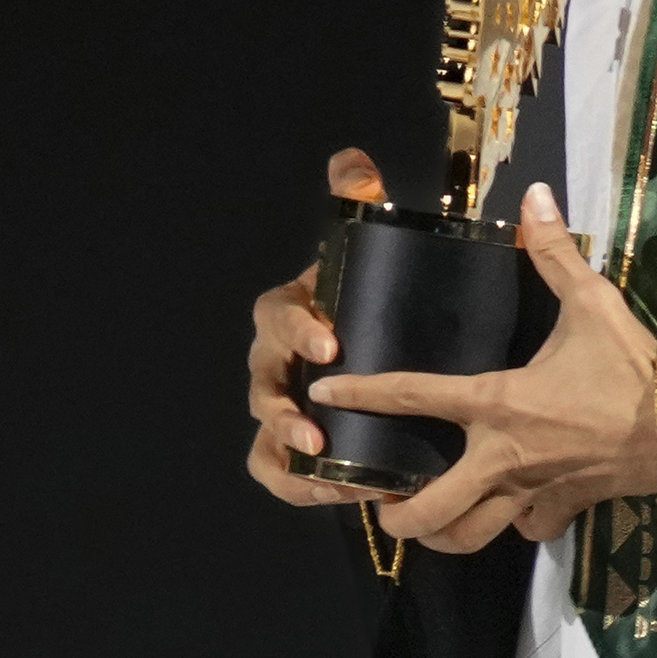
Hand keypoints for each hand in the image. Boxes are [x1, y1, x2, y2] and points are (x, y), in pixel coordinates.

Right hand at [242, 147, 391, 506]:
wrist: (394, 346)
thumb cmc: (377, 295)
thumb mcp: (375, 249)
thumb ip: (361, 201)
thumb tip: (351, 162)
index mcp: (295, 311)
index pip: (277, 314)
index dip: (297, 328)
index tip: (330, 342)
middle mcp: (279, 363)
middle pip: (262, 386)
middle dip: (282, 413)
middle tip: (316, 434)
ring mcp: (284, 409)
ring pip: (264, 438)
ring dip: (288, 459)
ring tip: (327, 474)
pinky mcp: (298, 450)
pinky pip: (280, 476)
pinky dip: (304, 490)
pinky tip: (346, 495)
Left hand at [311, 183, 656, 555]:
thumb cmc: (633, 367)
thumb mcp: (593, 301)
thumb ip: (553, 253)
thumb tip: (535, 195)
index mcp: (495, 402)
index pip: (411, 395)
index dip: (361, 392)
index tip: (324, 392)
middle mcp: (500, 457)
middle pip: (429, 508)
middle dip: (395, 513)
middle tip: (380, 500)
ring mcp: (531, 492)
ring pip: (469, 537)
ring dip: (443, 535)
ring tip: (427, 523)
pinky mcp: (563, 510)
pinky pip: (526, 530)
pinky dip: (514, 524)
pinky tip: (512, 509)